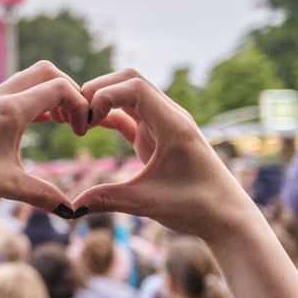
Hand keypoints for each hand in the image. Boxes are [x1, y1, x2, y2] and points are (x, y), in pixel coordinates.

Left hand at [0, 61, 87, 211]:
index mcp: (10, 109)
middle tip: (75, 120)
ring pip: (27, 81)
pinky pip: (13, 93)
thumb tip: (73, 212)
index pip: (59, 88)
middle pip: (45, 72)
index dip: (80, 106)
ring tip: (61, 123)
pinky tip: (38, 125)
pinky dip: (32, 101)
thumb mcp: (9, 186)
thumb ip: (45, 195)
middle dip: (68, 91)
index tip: (82, 133)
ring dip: (49, 95)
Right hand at [71, 69, 254, 240]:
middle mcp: (169, 117)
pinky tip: (88, 128)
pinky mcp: (157, 136)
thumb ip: (109, 200)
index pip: (135, 87)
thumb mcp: (148, 203)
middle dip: (98, 90)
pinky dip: (108, 115)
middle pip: (129, 80)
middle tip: (74, 115)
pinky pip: (129, 114)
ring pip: (128, 93)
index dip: (104, 95)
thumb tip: (71, 208)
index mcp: (173, 125)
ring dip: (102, 100)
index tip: (86, 121)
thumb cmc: (196, 207)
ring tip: (77, 120)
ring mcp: (163, 124)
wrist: (226, 216)